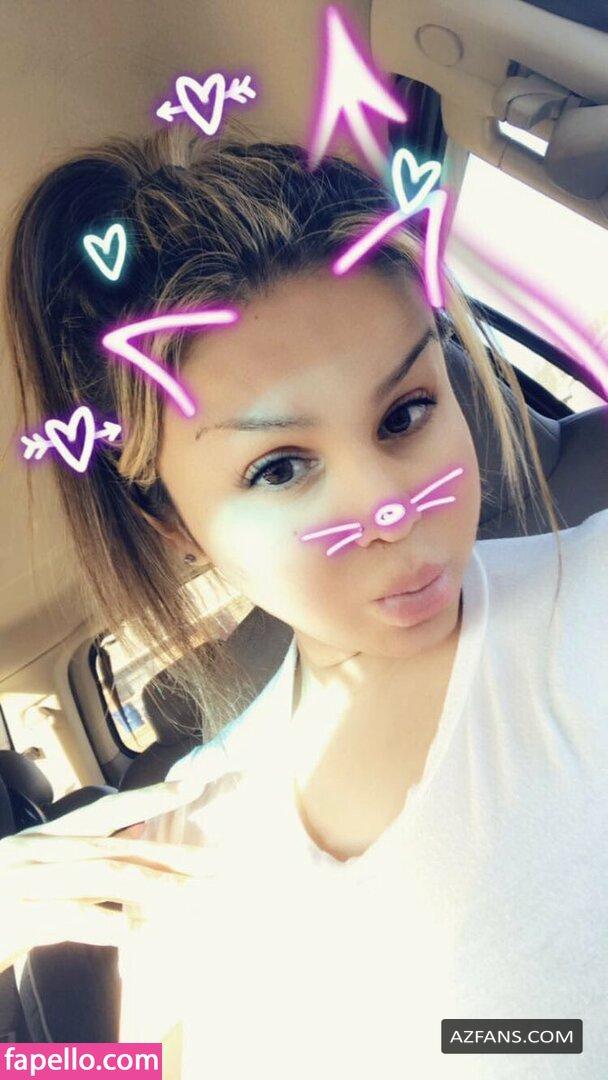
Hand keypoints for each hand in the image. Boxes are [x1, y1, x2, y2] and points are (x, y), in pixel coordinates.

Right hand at [0, 779, 217, 976]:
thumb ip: (89, 854)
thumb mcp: (44, 867)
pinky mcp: (21, 917)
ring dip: (151, 889)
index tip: (196, 784)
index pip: (110, 808)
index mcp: (52, 837)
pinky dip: (102, 922)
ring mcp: (33, 882)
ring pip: (102, 878)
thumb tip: (140, 838)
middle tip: (218, 863)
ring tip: (191, 898)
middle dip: (174, 857)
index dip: (154, 795)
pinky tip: (133, 931)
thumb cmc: (1, 897)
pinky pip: (69, 918)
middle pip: (120, 848)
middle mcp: (44, 852)